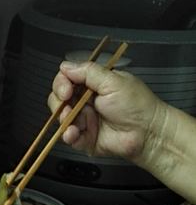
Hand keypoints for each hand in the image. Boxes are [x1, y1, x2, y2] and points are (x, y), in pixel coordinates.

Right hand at [48, 61, 165, 165]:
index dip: (62, 83)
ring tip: (71, 121)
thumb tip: (66, 66)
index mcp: (94, 84)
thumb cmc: (137, 105)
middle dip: (58, 102)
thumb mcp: (113, 81)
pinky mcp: (85, 138)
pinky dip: (68, 135)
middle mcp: (87, 101)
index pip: (68, 79)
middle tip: (66, 103)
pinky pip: (68, 137)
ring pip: (61, 118)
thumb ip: (88, 72)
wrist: (147, 132)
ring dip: (63, 119)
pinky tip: (73, 133)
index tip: (66, 89)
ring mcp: (85, 120)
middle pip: (59, 99)